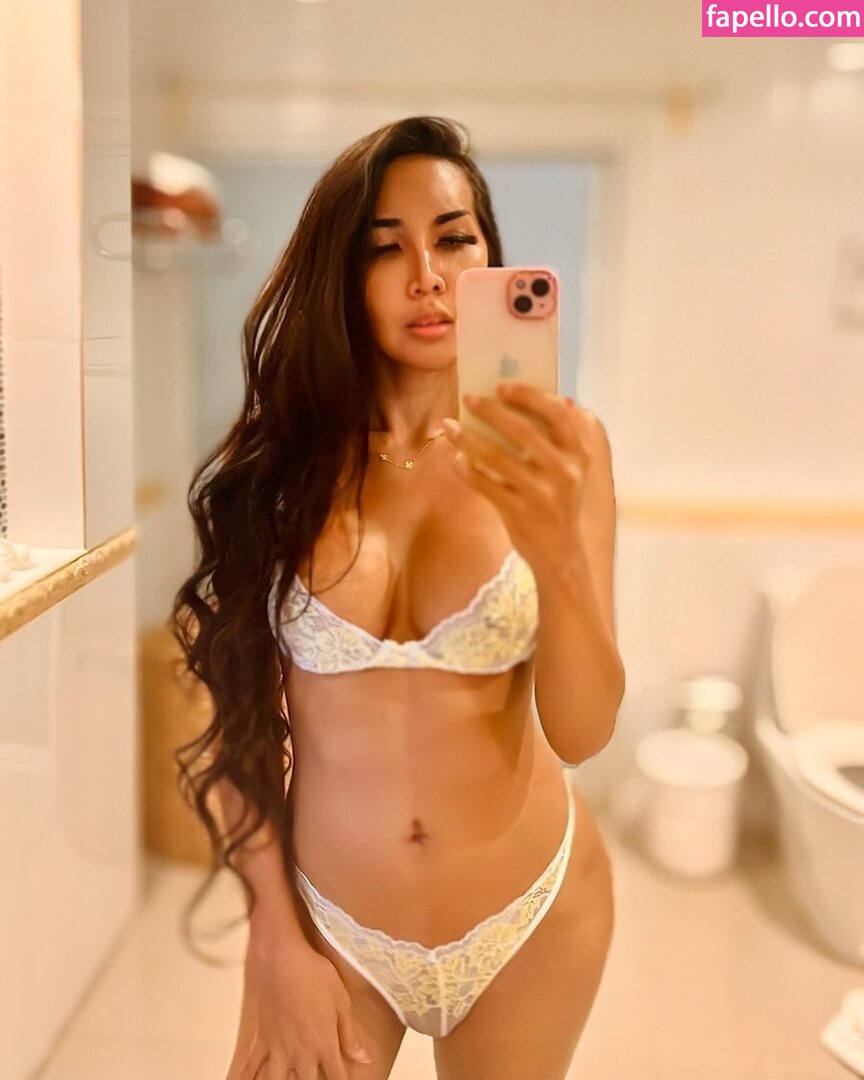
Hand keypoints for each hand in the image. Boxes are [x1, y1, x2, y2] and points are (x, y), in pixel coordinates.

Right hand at [227, 936, 371, 1079]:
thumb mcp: (341, 1001)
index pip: (337, 1076)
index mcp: (324, 1044)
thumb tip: (364, 1058)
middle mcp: (300, 1053)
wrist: (283, 959)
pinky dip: (246, 1078)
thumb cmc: (315, 974)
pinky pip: (250, 1066)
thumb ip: (350, 1034)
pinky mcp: (261, 1039)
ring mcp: (277, 1048)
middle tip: (315, 1079)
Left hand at [442, 382, 598, 572]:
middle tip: (468, 398)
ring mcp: (541, 494)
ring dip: (467, 439)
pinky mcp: (520, 512)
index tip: (502, 387)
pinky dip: (466, 469)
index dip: (529, 396)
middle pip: (523, 432)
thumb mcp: (569, 470)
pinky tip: (454, 458)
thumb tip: (537, 397)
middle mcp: (564, 473)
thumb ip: (557, 437)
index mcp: (580, 455)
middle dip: (491, 411)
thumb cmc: (559, 502)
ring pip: (496, 457)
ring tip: (449, 426)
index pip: (558, 414)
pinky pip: (484, 484)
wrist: (561, 555)